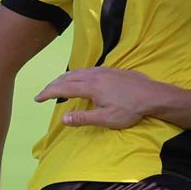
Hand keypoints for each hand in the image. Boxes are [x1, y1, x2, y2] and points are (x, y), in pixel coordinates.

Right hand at [35, 68, 170, 128]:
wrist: (153, 95)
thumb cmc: (131, 110)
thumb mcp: (106, 119)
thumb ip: (84, 118)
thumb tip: (63, 119)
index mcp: (91, 86)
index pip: (63, 88)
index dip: (48, 93)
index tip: (36, 99)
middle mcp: (94, 75)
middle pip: (67, 77)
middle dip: (53, 85)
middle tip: (43, 93)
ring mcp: (104, 70)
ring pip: (77, 71)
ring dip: (64, 78)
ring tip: (57, 86)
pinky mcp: (112, 70)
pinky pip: (87, 70)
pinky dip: (76, 75)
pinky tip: (80, 79)